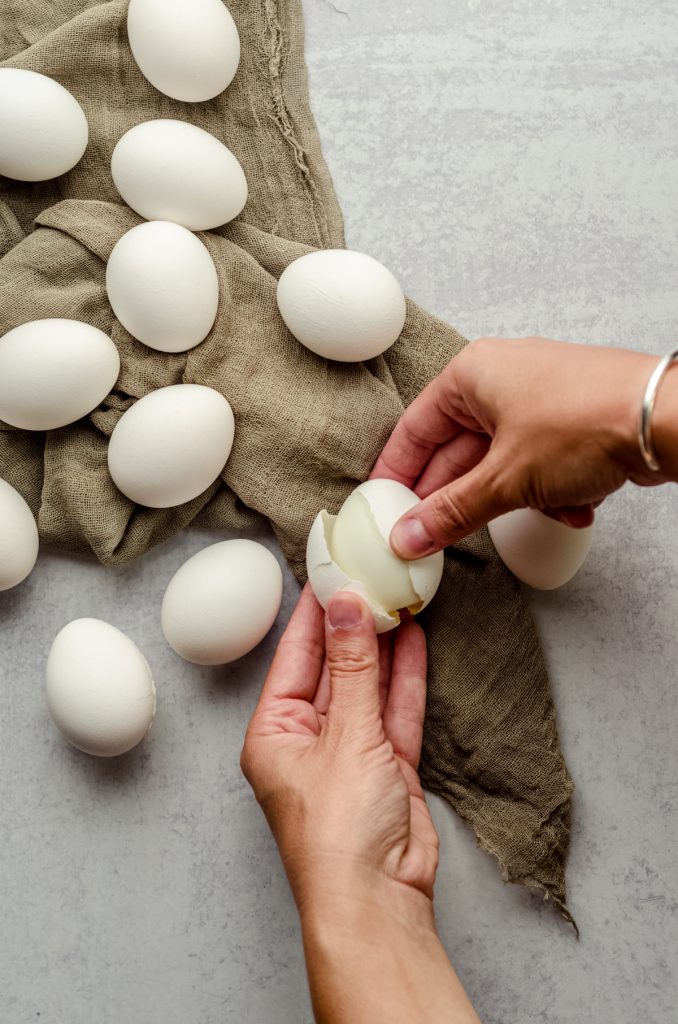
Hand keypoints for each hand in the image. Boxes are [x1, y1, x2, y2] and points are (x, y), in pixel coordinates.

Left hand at [241, 584, 436, 914]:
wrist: (377, 900)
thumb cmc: (338, 832)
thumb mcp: (346, 735)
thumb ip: (354, 667)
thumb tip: (347, 606)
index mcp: (274, 732)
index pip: (295, 656)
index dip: (313, 612)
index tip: (329, 570)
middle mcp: (308, 740)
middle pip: (332, 668)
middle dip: (352, 625)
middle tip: (370, 576)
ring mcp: (349, 754)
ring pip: (367, 686)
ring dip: (382, 647)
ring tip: (397, 598)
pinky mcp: (386, 768)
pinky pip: (394, 712)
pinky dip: (405, 679)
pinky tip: (413, 642)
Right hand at [372, 336, 672, 557]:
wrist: (667, 420)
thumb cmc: (587, 421)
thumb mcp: (506, 478)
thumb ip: (452, 512)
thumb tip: (410, 535)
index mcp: (472, 375)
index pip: (415, 429)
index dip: (397, 474)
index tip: (383, 509)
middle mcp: (501, 380)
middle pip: (457, 451)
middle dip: (460, 497)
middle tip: (438, 534)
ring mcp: (538, 400)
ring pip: (501, 464)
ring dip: (515, 498)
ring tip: (535, 511)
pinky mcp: (569, 422)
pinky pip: (538, 465)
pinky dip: (549, 491)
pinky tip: (571, 505)